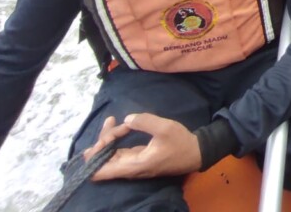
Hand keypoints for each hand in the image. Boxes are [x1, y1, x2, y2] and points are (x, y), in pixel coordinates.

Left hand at [84, 113, 201, 180]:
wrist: (195, 153)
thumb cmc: (180, 143)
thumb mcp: (165, 128)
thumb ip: (145, 121)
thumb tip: (127, 119)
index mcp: (133, 165)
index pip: (99, 171)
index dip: (95, 154)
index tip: (109, 136)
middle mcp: (129, 169)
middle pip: (101, 161)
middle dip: (102, 140)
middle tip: (113, 121)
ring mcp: (132, 165)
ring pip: (108, 156)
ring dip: (108, 138)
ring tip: (114, 120)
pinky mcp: (136, 160)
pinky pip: (118, 153)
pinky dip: (115, 141)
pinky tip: (120, 127)